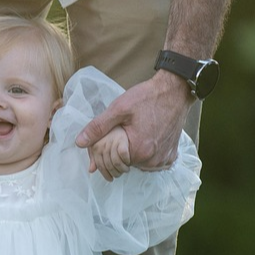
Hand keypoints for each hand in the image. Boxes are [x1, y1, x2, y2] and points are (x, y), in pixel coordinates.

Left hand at [76, 71, 193, 172]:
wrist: (175, 90)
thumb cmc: (147, 97)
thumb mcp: (118, 109)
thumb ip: (98, 127)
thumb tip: (79, 142)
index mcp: (138, 151)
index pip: (113, 163)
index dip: (106, 152)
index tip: (110, 138)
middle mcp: (152, 160)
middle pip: (126, 164)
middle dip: (120, 153)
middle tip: (124, 132)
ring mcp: (163, 159)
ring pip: (139, 164)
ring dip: (133, 153)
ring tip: (135, 133)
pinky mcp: (171, 154)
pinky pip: (154, 162)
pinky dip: (148, 154)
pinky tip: (147, 138)